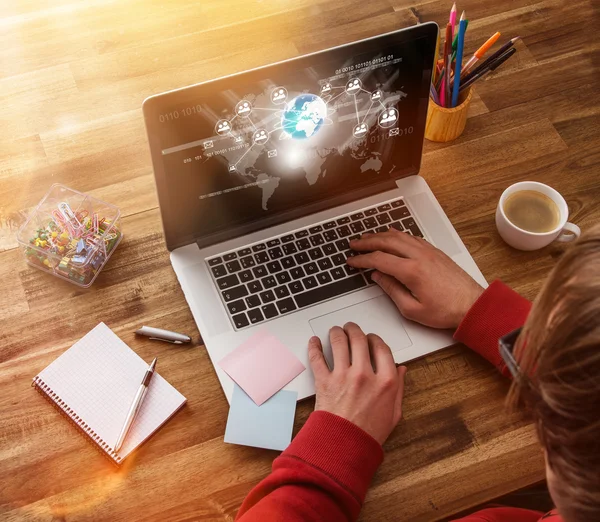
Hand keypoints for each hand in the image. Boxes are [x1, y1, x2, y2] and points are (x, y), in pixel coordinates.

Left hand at [308, 323, 406, 445]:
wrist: (344, 447)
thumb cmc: (368, 433)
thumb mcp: (394, 413)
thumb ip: (398, 388)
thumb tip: (400, 369)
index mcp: (385, 381)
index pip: (382, 347)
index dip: (376, 339)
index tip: (371, 339)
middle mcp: (365, 374)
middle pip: (360, 339)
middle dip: (355, 329)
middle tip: (351, 328)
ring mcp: (343, 376)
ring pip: (339, 342)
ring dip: (337, 332)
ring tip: (336, 331)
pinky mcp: (324, 381)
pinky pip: (317, 357)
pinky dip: (315, 346)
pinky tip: (315, 341)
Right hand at [347, 229, 483, 328]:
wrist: (473, 305)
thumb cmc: (446, 310)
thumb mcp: (412, 309)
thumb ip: (391, 290)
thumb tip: (378, 277)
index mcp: (411, 271)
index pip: (379, 259)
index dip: (361, 259)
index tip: (352, 261)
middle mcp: (419, 256)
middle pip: (386, 242)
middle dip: (366, 242)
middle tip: (353, 244)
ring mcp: (428, 251)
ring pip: (399, 236)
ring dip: (380, 235)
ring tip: (367, 237)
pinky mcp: (435, 251)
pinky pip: (411, 237)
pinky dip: (397, 234)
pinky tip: (391, 235)